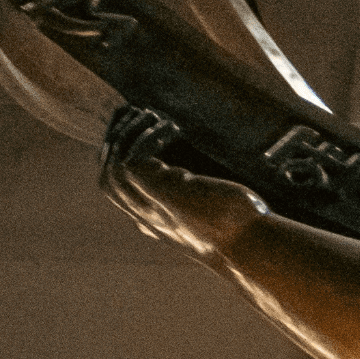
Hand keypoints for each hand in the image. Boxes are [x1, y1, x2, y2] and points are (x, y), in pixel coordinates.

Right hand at [101, 107, 262, 259]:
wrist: (251, 245)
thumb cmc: (240, 225)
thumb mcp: (211, 207)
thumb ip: (195, 192)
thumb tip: (193, 164)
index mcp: (155, 220)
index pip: (117, 190)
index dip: (117, 156)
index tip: (131, 128)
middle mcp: (148, 217)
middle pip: (107, 178)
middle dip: (114, 140)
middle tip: (131, 113)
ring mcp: (152, 206)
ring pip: (114, 168)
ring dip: (128, 135)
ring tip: (148, 114)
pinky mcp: (162, 193)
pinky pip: (134, 160)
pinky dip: (148, 138)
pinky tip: (170, 127)